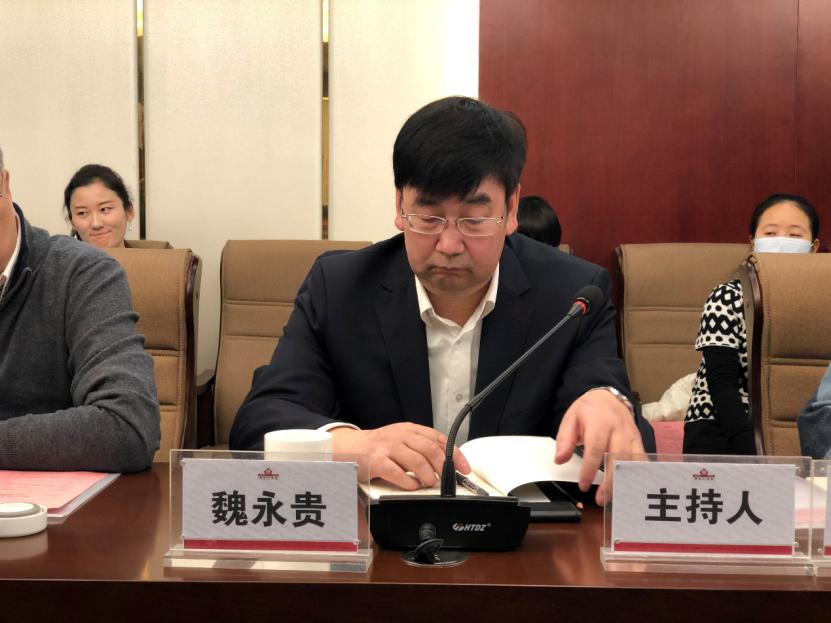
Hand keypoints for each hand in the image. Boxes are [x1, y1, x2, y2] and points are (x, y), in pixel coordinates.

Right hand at [331, 423, 469, 490]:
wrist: (348, 447)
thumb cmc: (377, 447)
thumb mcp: (400, 440)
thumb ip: (419, 447)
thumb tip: (445, 463)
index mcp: (409, 429)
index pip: (439, 439)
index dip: (455, 454)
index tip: (464, 468)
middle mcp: (400, 436)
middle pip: (431, 450)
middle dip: (443, 468)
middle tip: (445, 480)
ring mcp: (388, 448)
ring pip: (418, 462)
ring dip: (428, 476)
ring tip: (428, 483)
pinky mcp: (377, 461)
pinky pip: (398, 474)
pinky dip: (409, 483)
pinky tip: (411, 486)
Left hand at [554, 388, 643, 504]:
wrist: (608, 397)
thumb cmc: (589, 410)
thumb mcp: (570, 419)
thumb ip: (565, 440)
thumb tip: (560, 459)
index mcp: (600, 422)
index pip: (596, 448)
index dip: (590, 469)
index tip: (583, 485)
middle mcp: (619, 429)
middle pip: (618, 458)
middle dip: (610, 482)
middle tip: (600, 499)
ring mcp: (632, 436)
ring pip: (632, 462)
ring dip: (623, 483)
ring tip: (612, 498)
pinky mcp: (639, 441)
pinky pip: (642, 461)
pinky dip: (637, 476)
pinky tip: (630, 489)